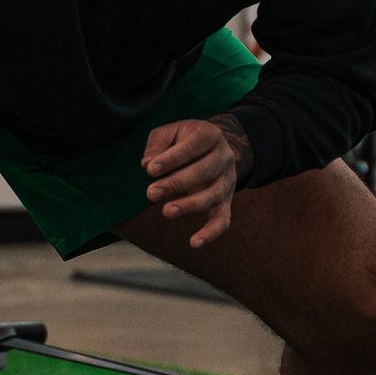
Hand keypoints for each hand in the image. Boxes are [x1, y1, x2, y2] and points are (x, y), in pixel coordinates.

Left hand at [142, 113, 250, 249]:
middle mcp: (224, 158)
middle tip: (151, 192)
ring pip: (213, 196)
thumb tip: (148, 163)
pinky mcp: (226, 202)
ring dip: (189, 205)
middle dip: (176, 183)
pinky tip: (194, 243)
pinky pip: (223, 220)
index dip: (171, 158)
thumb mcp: (171, 132)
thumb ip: (158, 144)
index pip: (192, 147)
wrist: (214, 149)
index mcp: (210, 135)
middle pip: (204, 171)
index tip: (150, 170)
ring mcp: (228, 181)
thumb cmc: (185, 140)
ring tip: (167, 211)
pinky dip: (211, 233)